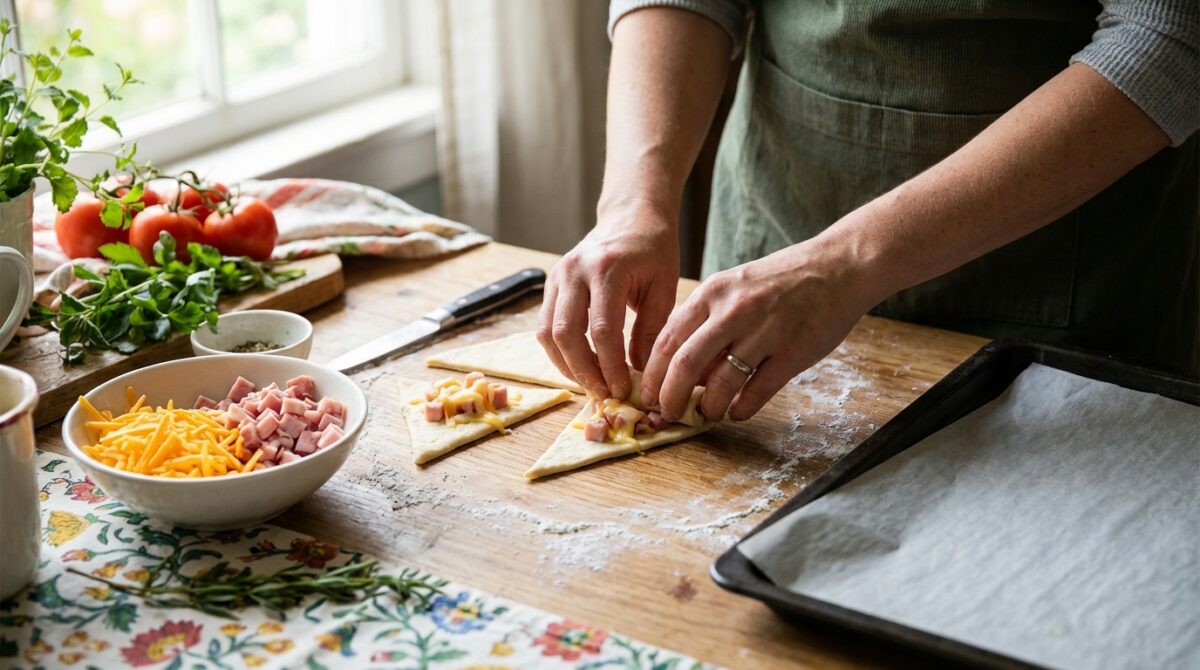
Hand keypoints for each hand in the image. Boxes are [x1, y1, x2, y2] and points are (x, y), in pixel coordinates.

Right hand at [537, 204, 679, 398]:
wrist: (631, 216)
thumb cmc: (653, 251)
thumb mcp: (663, 288)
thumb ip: (652, 330)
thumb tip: (640, 373)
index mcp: (608, 269)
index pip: (602, 330)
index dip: (610, 366)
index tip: (622, 389)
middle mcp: (575, 271)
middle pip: (566, 333)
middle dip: (583, 371)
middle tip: (603, 392)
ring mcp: (558, 275)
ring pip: (547, 332)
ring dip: (566, 364)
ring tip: (590, 383)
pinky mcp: (551, 282)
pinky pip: (545, 324)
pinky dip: (559, 350)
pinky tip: (580, 364)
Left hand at [640, 237, 878, 421]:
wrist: (839, 266)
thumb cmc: (782, 280)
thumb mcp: (735, 287)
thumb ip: (708, 322)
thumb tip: (683, 369)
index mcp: (712, 293)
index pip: (666, 340)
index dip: (652, 374)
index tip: (647, 394)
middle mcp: (733, 311)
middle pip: (684, 365)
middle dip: (669, 398)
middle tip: (668, 413)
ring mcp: (764, 332)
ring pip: (720, 384)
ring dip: (708, 407)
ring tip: (707, 414)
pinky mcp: (792, 352)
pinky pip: (757, 392)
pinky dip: (741, 409)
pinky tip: (736, 412)